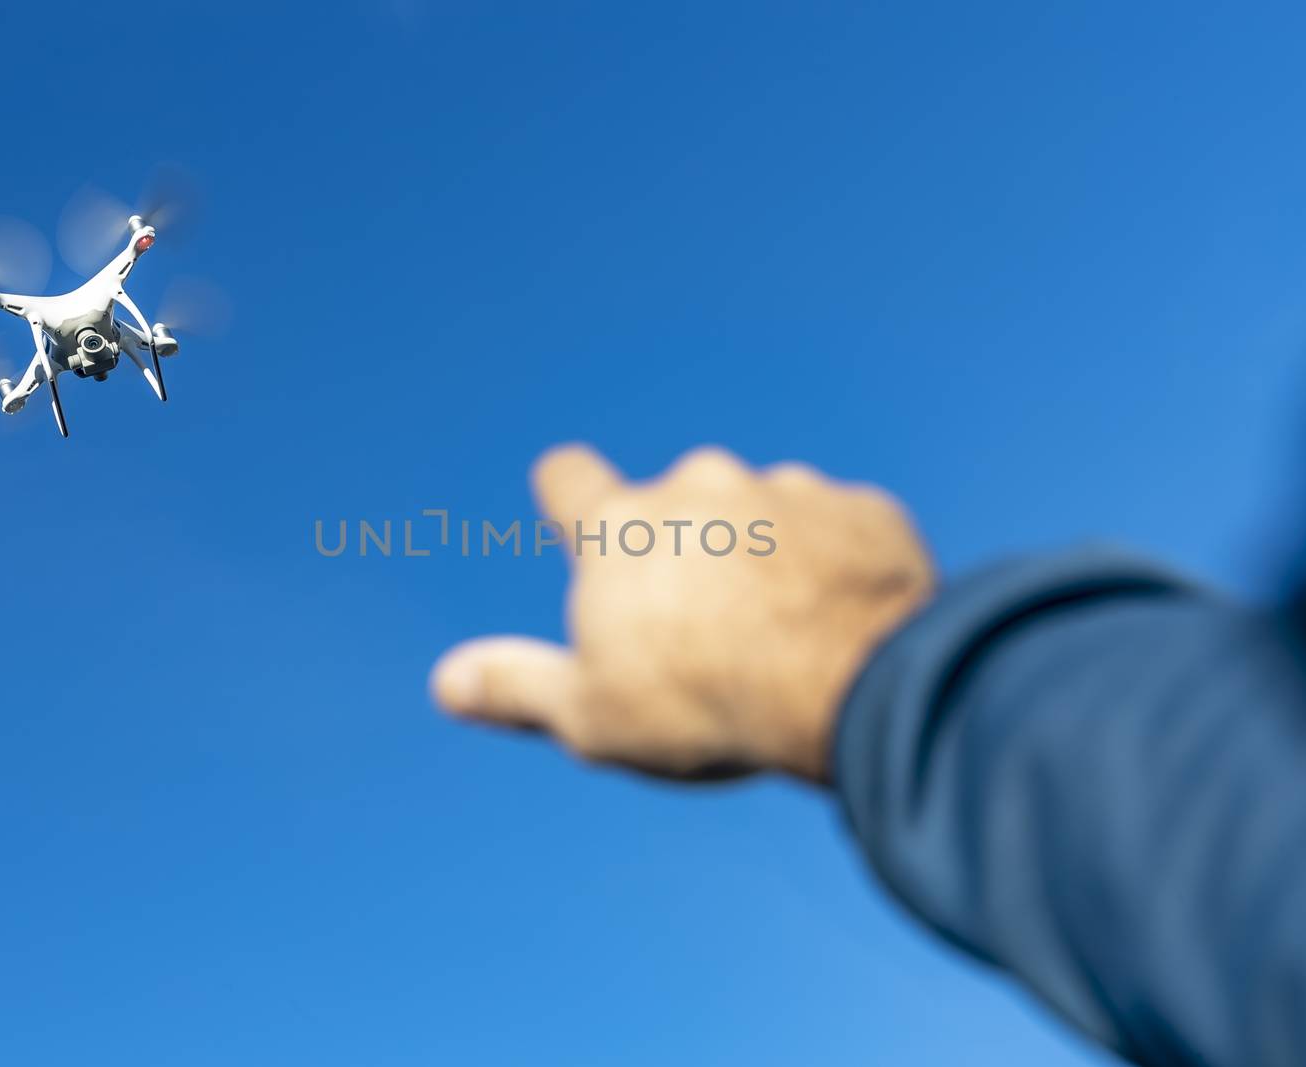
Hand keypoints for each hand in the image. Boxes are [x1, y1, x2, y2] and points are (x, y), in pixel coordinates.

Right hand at [430, 444, 933, 783]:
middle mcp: (698, 487)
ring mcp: (785, 490)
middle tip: (705, 629)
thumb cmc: (703, 703)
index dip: (567, 496)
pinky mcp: (860, 509)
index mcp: (620, 529)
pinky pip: (837, 532)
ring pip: (761, 517)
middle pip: (674, 503)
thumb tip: (445, 683)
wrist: (851, 683)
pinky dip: (834, 568)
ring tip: (785, 636)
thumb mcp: (590, 714)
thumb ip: (517, 688)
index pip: (567, 477)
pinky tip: (845, 626)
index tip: (576, 518)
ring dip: (764, 558)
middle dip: (685, 550)